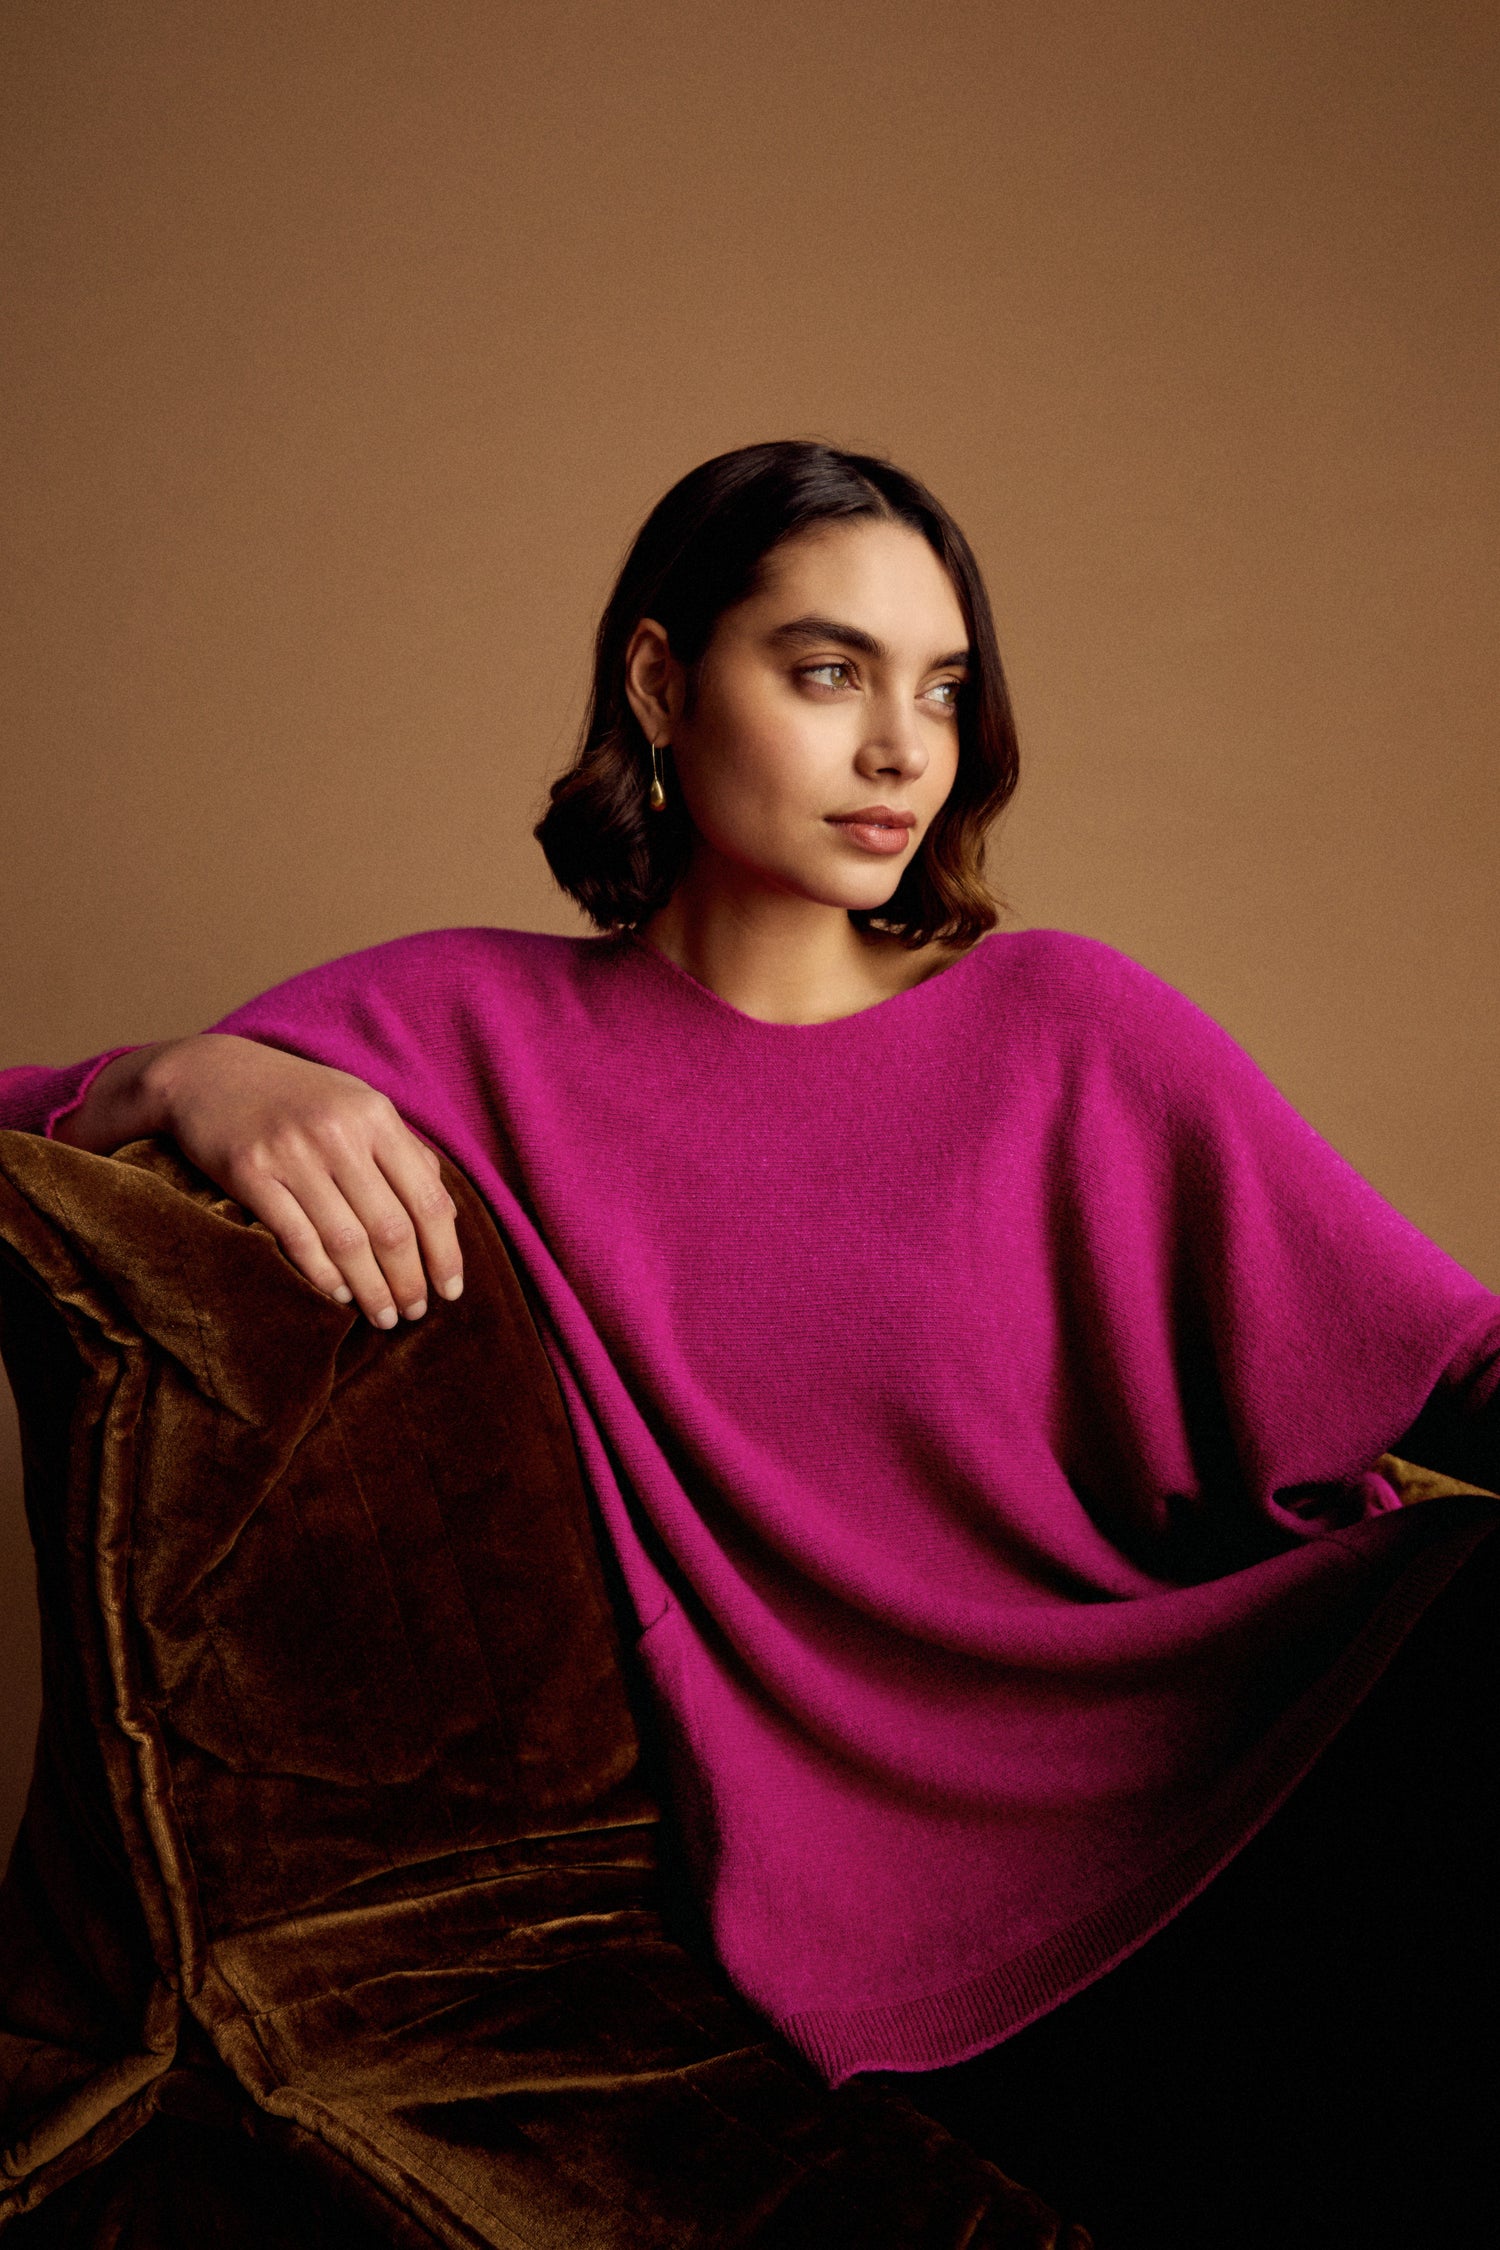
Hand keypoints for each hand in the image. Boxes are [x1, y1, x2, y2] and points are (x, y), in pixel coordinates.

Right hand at [56, 1035, 462, 1325]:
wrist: (210, 1072)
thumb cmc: (298, 1097)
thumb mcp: (360, 1106)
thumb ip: (406, 1153)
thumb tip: (448, 1217)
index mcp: (376, 1116)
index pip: (428, 1198)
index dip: (445, 1253)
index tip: (451, 1290)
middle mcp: (339, 1133)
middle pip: (391, 1228)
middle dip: (409, 1281)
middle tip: (413, 1313)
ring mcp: (292, 1153)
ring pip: (347, 1242)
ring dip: (370, 1290)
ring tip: (383, 1316)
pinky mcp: (249, 1172)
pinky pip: (296, 1239)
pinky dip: (323, 1275)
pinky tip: (338, 1296)